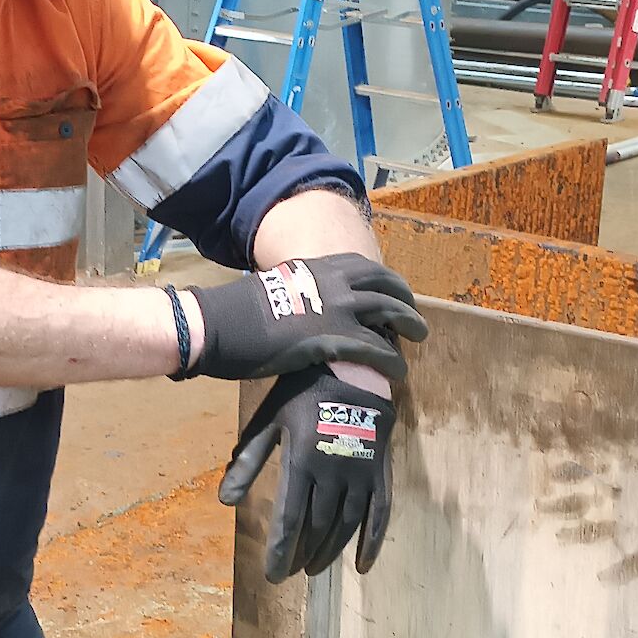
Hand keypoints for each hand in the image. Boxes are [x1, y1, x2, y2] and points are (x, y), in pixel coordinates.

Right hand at [184, 254, 426, 380]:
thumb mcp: (271, 289)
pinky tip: (398, 371)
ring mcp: (335, 309)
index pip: (362, 266)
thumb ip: (294, 295)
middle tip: (414, 315)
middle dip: (404, 299)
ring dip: (409, 324)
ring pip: (389, 311)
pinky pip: (376, 348)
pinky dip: (391, 360)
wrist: (218, 324)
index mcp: (315, 268)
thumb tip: (298, 310)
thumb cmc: (233, 313)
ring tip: (420, 337)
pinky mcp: (333, 339)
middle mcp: (332, 282)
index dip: (383, 280)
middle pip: (384, 284)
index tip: (392, 292)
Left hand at [218, 365, 394, 582]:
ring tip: (314, 568)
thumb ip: (248, 461)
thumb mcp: (269, 421)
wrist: (351, 367)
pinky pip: (381, 514)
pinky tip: (362, 566)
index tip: (273, 575)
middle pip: (317, 526)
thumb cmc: (301, 394)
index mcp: (303, 460)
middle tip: (289, 572)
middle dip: (301, 553)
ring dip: (329, 551)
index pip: (290, 518)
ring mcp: (362, 473)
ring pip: (345, 525)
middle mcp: (334, 472)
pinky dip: (372, 542)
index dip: (281, 550)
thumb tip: (225, 501)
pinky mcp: (381, 472)